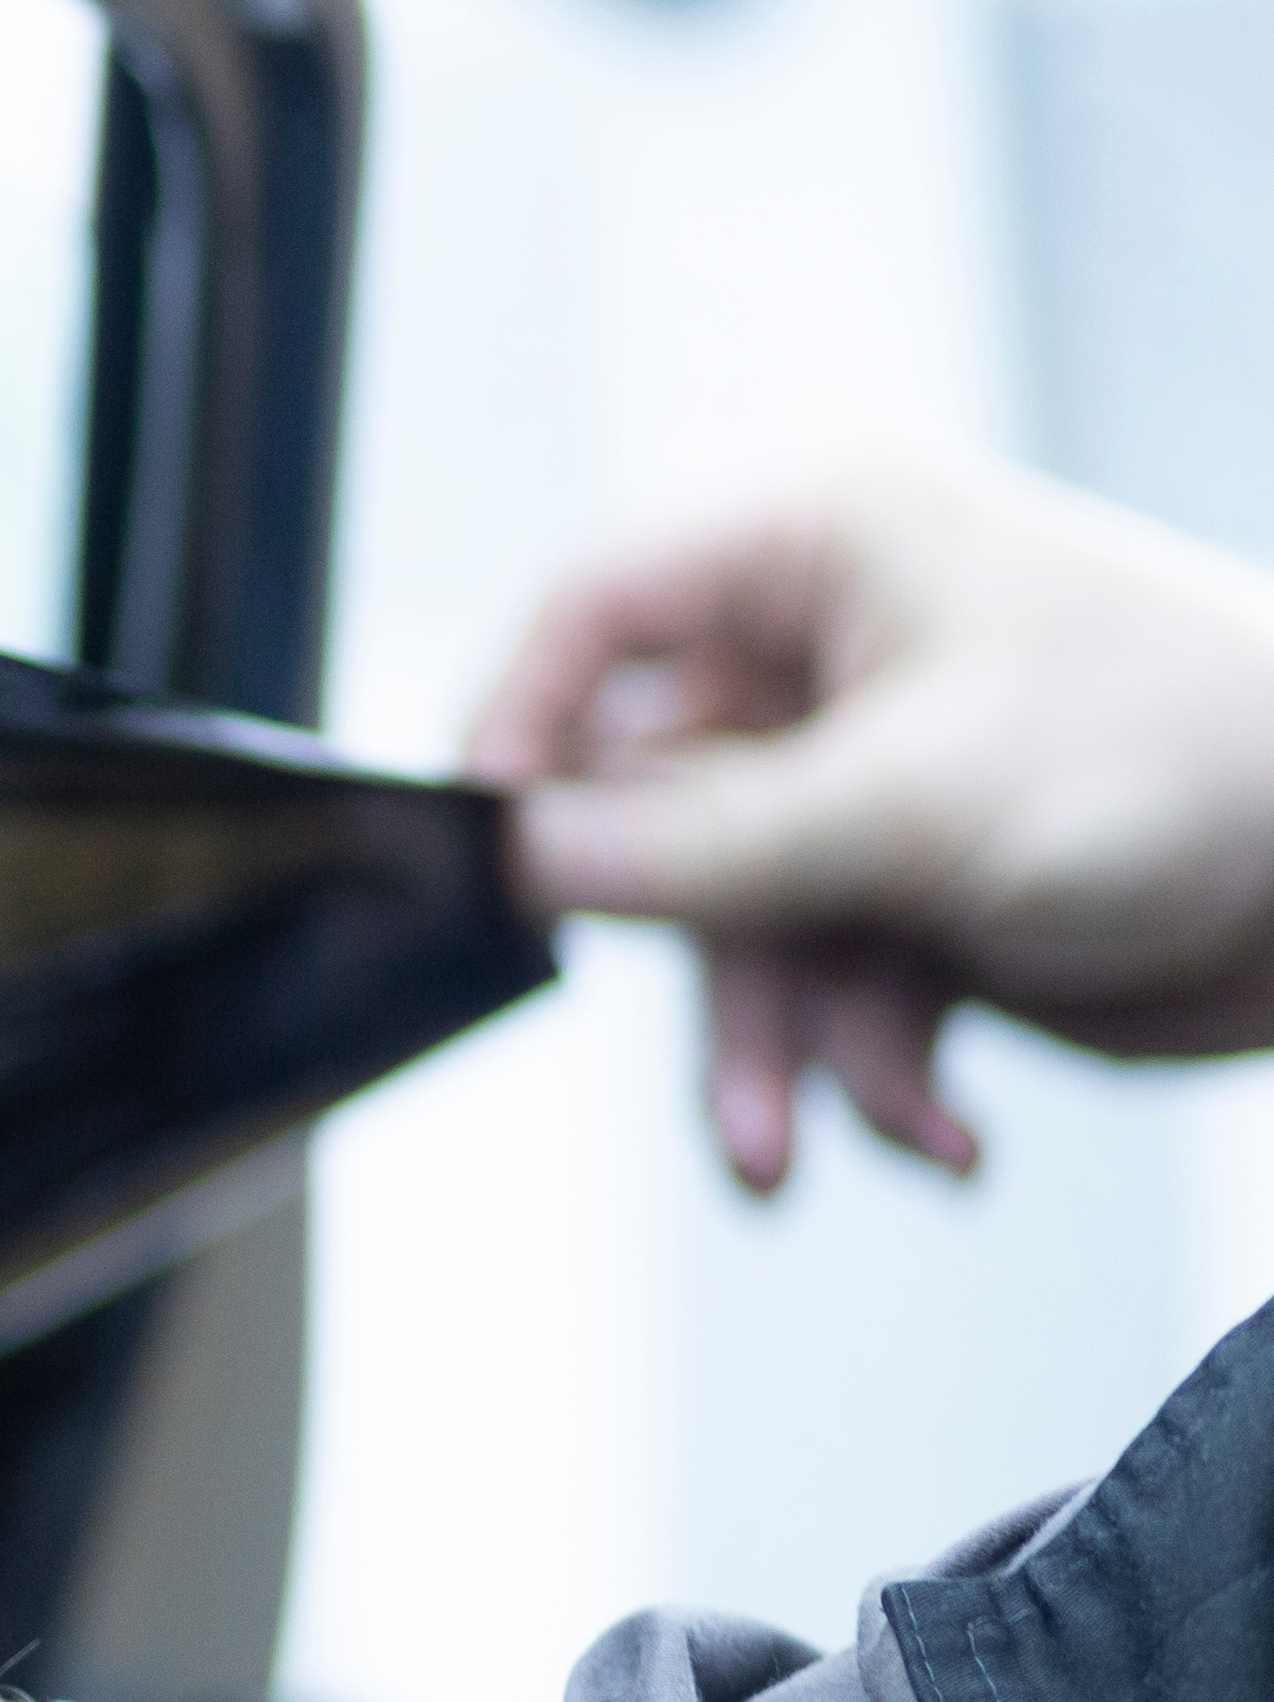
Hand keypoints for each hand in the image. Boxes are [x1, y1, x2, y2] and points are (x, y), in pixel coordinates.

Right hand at [466, 453, 1273, 1193]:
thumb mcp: (920, 802)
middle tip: (716, 1076)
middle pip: (657, 813)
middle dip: (704, 970)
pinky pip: (832, 991)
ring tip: (812, 1149)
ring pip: (742, 931)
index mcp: (828, 552)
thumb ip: (705, 843)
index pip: (598, 613)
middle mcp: (835, 657)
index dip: (522, 726)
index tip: (500, 855)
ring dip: (782, 1055)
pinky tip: (942, 1129)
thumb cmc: (1201, 761)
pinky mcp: (924, 892)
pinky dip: (873, 1074)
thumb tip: (524, 858)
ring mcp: (877, 782)